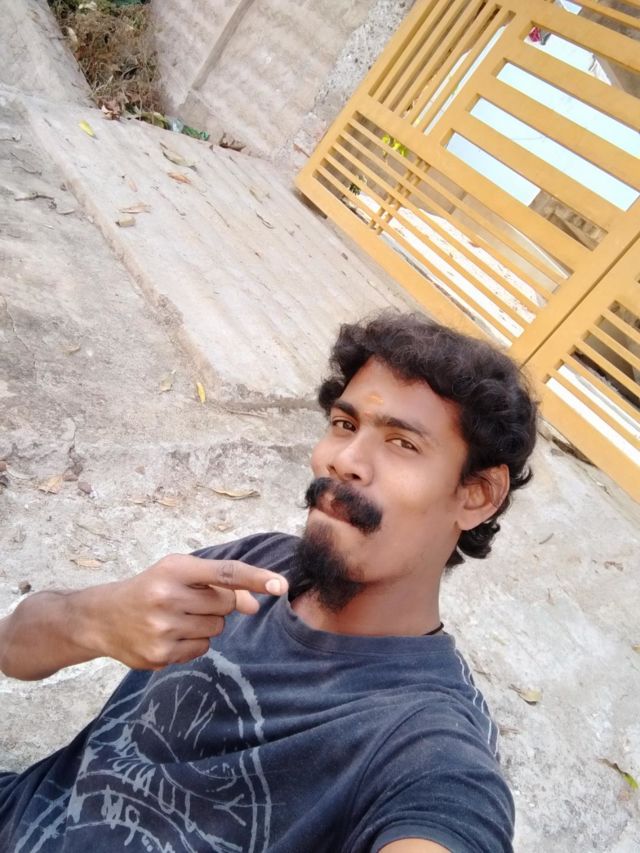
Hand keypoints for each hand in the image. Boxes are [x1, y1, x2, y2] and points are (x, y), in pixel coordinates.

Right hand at [90, 555, 287, 669]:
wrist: (102, 618)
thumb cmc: (150, 589)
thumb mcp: (180, 575)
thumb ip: (220, 584)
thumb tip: (256, 605)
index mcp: (174, 569)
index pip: (225, 573)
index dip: (256, 578)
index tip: (280, 585)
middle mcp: (167, 597)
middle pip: (225, 604)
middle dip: (216, 603)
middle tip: (188, 601)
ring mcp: (163, 629)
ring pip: (215, 628)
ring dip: (205, 623)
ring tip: (176, 617)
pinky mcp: (160, 655)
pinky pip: (201, 650)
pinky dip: (193, 643)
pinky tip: (170, 635)